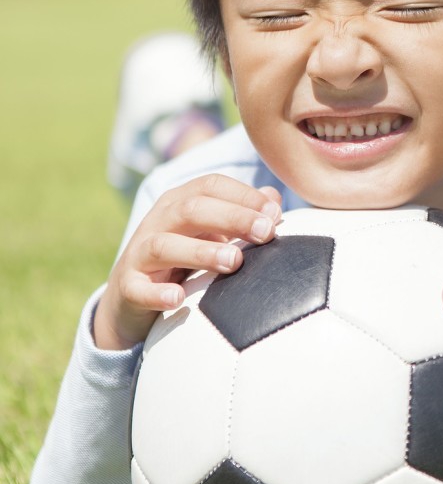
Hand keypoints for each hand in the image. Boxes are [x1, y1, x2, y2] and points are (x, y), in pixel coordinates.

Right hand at [95, 175, 282, 350]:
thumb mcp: (212, 231)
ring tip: (233, 262)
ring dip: (200, 252)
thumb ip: (242, 214)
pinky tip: (178, 298)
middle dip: (232, 218)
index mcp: (180, 202)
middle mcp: (158, 221)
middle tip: (265, 233)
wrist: (130, 294)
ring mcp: (139, 254)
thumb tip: (274, 201)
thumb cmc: (184, 256)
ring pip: (164, 245)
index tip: (274, 213)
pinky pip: (138, 289)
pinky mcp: (128, 287)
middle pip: (192, 209)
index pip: (212, 185)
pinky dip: (157, 293)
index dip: (244, 196)